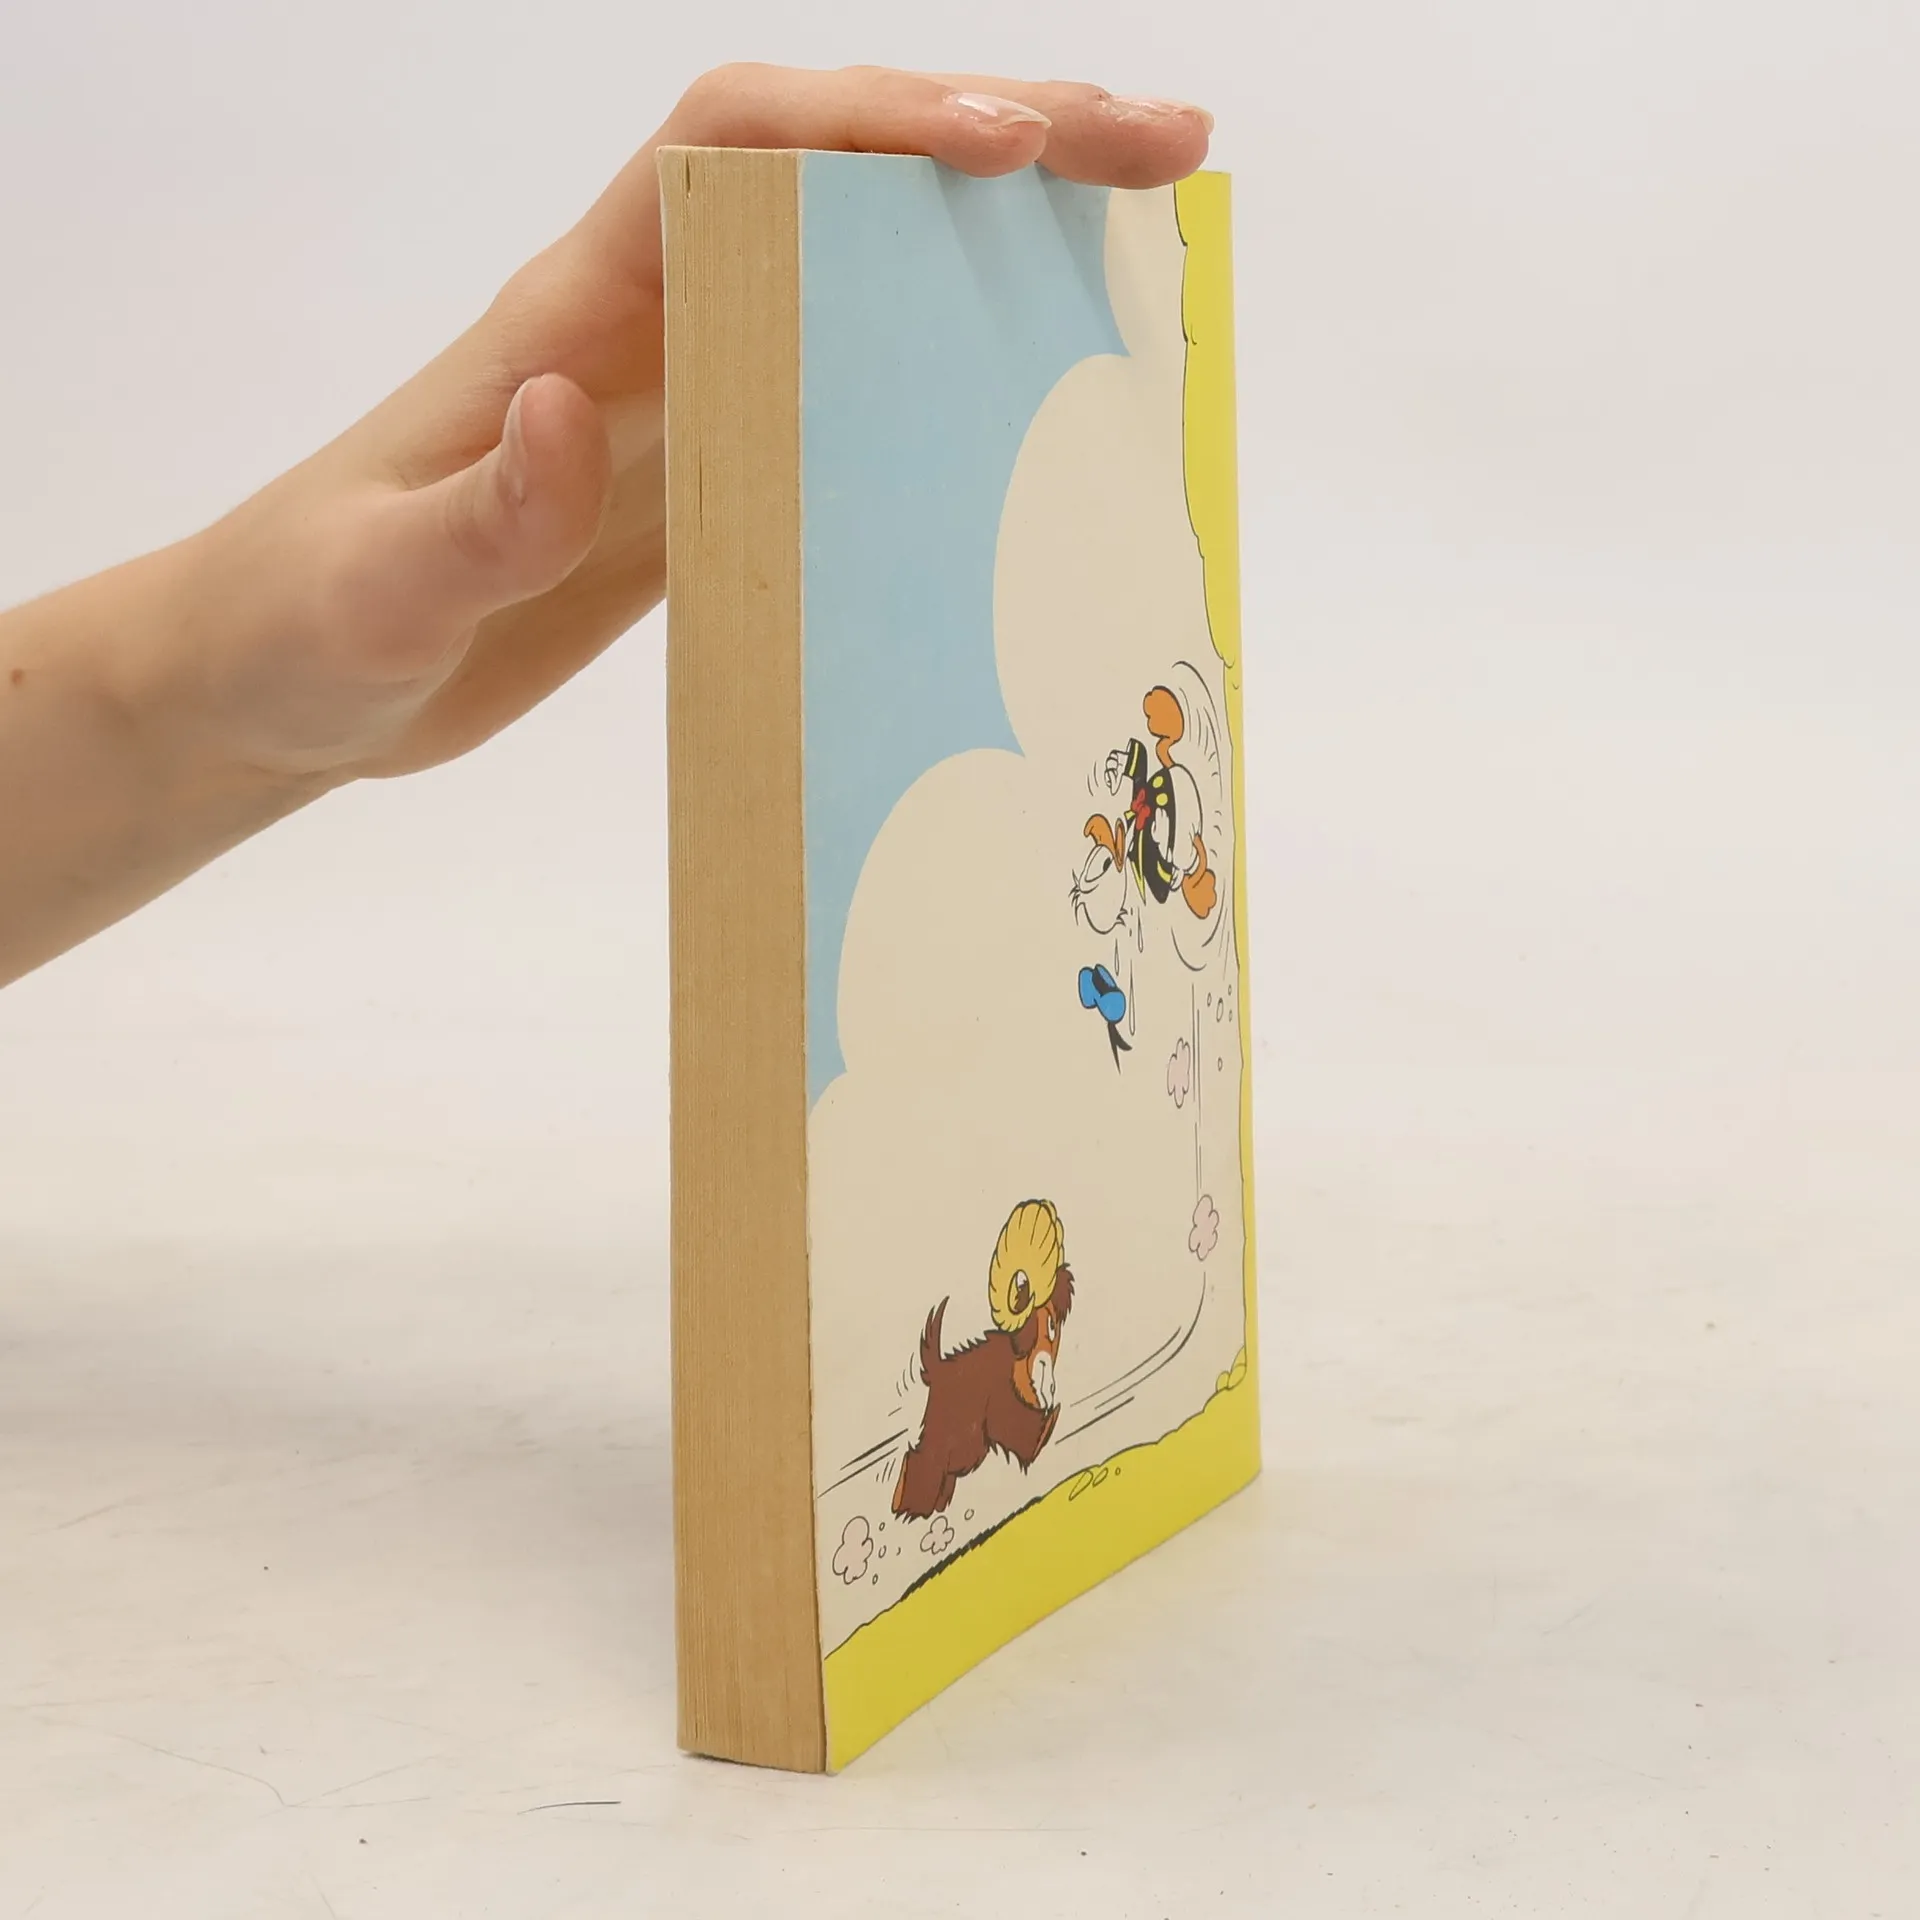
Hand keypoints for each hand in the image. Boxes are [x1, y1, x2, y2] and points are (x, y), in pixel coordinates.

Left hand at [179, 66, 1212, 782]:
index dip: (873, 123)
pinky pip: (852, 397)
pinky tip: (1043, 403)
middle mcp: (652, 321)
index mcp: (575, 308)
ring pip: (866, 275)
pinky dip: (954, 375)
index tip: (1006, 145)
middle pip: (841, 179)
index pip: (735, 146)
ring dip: (1006, 247)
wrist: (283, 683)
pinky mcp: (711, 483)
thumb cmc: (306, 623)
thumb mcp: (376, 586)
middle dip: (1005, 140)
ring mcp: (692, 397)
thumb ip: (475, 513)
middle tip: (1165, 150)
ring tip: (1148, 246)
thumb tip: (573, 407)